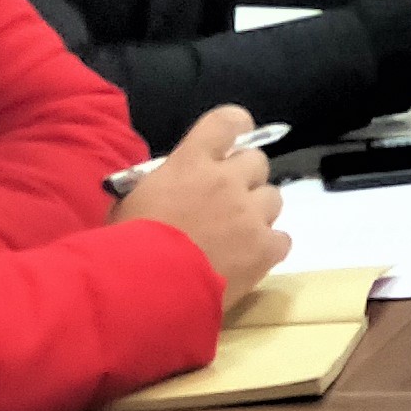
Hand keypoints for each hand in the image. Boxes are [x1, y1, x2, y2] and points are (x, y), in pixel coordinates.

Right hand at [114, 104, 288, 299]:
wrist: (148, 288)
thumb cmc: (128, 244)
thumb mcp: (133, 200)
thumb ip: (160, 184)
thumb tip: (169, 188)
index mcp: (191, 162)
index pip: (227, 122)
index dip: (236, 126)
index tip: (236, 137)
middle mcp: (227, 180)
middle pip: (257, 162)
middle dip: (244, 178)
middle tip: (225, 202)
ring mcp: (250, 214)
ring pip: (273, 198)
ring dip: (258, 212)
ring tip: (236, 235)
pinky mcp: (265, 248)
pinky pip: (282, 239)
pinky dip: (268, 248)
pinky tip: (249, 260)